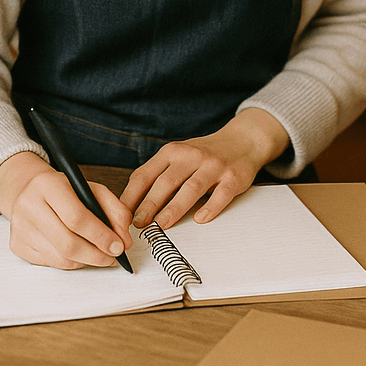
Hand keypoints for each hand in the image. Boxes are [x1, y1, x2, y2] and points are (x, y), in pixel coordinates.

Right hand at [0, 152, 132, 269]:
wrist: (29, 190)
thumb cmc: (64, 190)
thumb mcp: (92, 189)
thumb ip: (115, 210)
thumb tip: (124, 240)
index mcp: (48, 184)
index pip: (76, 217)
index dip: (100, 236)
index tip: (118, 246)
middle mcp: (29, 205)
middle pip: (67, 243)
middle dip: (96, 255)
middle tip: (112, 257)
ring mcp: (20, 227)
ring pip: (60, 258)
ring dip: (86, 261)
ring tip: (99, 255)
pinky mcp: (17, 245)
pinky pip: (50, 263)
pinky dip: (70, 262)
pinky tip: (78, 252)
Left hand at [119, 109, 288, 230]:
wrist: (243, 140)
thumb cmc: (204, 154)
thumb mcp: (177, 156)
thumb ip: (158, 175)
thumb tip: (131, 205)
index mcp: (172, 152)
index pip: (145, 174)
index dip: (131, 195)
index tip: (122, 214)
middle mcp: (191, 156)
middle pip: (166, 182)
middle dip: (149, 204)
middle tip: (138, 224)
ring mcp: (213, 166)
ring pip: (191, 188)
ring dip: (174, 209)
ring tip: (161, 225)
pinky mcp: (233, 177)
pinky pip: (221, 194)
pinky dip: (210, 207)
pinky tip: (200, 219)